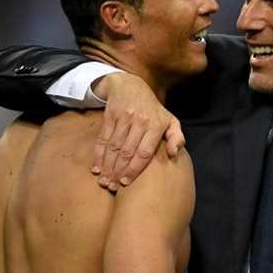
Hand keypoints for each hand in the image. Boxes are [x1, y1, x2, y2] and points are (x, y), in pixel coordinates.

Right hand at [91, 72, 183, 190]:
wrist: (130, 85)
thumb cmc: (153, 110)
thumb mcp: (170, 120)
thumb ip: (176, 137)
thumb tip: (174, 153)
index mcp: (156, 125)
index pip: (144, 152)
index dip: (134, 169)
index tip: (126, 182)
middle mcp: (140, 121)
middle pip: (127, 152)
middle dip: (118, 171)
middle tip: (112, 186)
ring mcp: (124, 117)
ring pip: (114, 147)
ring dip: (107, 166)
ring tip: (104, 181)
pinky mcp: (110, 115)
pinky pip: (103, 138)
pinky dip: (98, 154)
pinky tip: (96, 167)